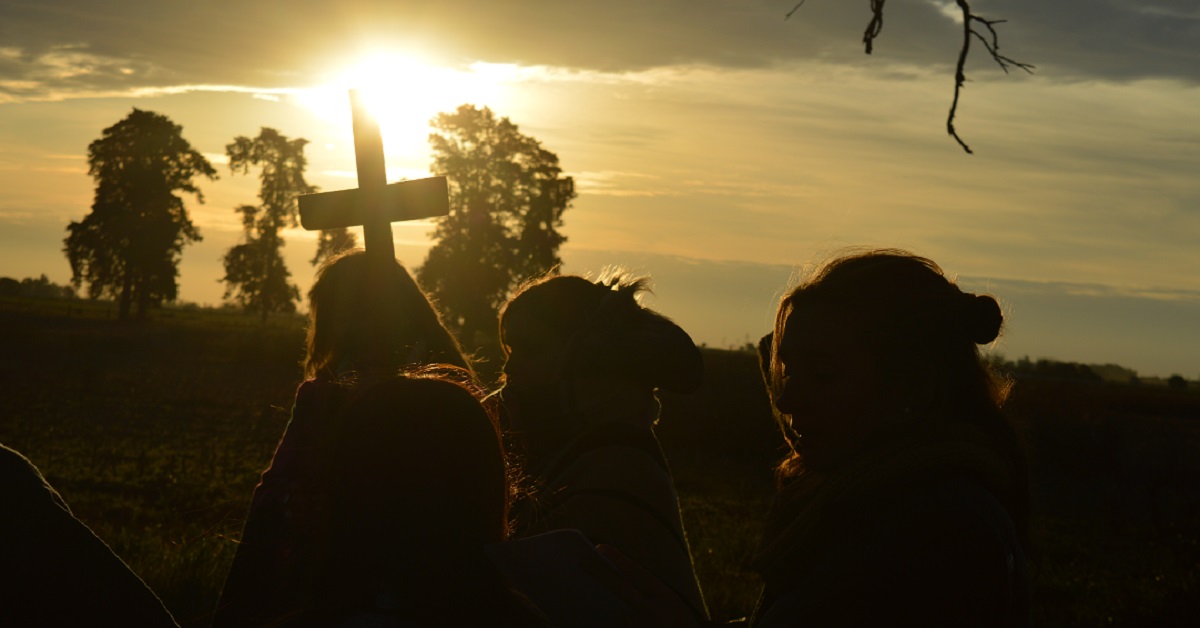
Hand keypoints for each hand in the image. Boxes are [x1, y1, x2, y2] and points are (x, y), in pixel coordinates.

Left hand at [581, 543, 704, 627]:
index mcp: (665, 596)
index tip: (600, 547)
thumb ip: (650, 594)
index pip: (638, 573)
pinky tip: (640, 623)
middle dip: (600, 573)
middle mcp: (652, 609)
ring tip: (645, 622)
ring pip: (621, 615)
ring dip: (626, 619)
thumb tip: (619, 582)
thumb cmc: (681, 624)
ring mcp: (642, 624)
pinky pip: (621, 625)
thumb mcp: (673, 604)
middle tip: (581, 561)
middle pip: (620, 586)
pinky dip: (625, 624)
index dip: (619, 559)